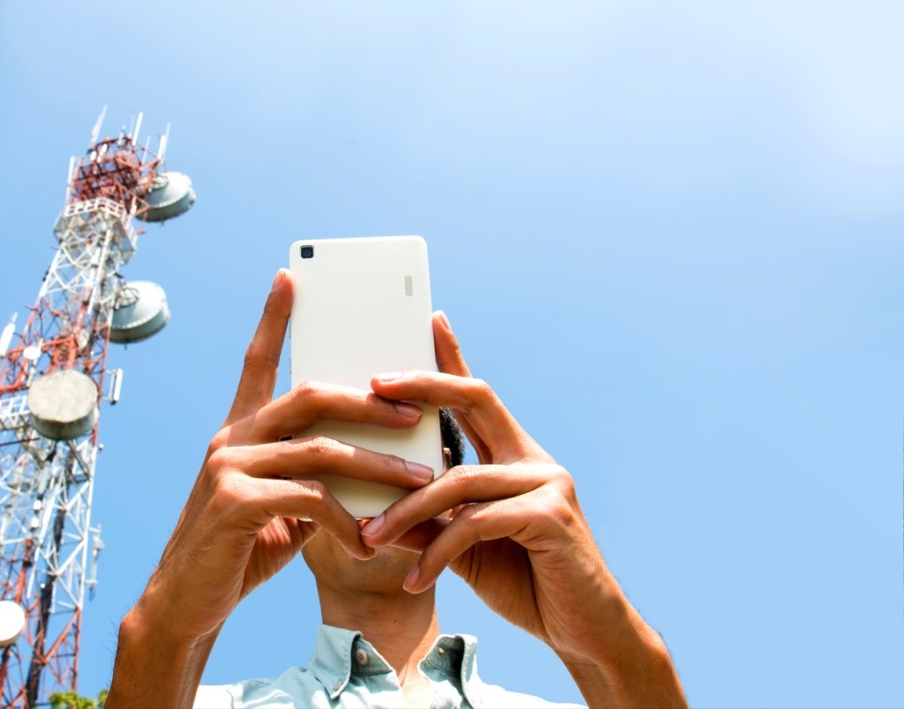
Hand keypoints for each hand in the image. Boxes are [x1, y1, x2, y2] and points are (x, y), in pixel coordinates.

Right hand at [137, 269, 435, 642]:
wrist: (187, 606)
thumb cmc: (240, 552)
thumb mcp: (282, 507)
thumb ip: (314, 476)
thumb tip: (372, 464)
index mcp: (240, 430)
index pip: (257, 361)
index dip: (273, 318)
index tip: (290, 277)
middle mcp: (231, 436)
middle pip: (311, 395)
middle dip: (372, 401)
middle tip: (418, 412)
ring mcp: (229, 465)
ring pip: (322, 448)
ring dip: (379, 466)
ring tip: (420, 482)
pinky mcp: (235, 501)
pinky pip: (311, 497)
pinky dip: (348, 520)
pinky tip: (365, 543)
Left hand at [360, 312, 685, 705]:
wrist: (585, 634)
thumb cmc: (525, 584)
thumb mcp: (465, 549)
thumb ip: (430, 523)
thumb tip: (375, 511)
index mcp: (515, 457)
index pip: (478, 397)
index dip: (454, 358)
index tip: (431, 321)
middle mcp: (535, 460)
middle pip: (476, 400)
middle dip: (423, 385)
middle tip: (374, 383)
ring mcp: (548, 484)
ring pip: (459, 479)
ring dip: (406, 511)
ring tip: (370, 538)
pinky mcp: (552, 518)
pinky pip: (476, 523)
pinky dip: (437, 552)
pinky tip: (415, 579)